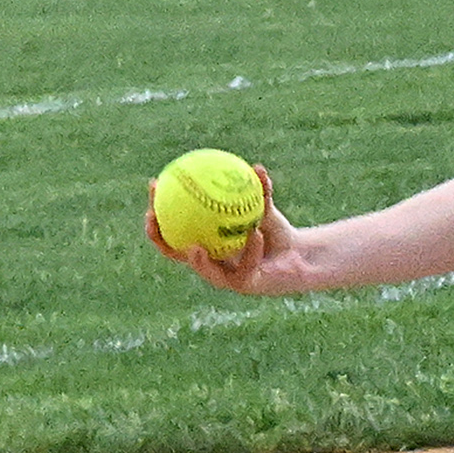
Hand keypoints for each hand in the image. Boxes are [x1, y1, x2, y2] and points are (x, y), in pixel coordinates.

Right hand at [144, 165, 313, 294]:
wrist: (299, 255)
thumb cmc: (275, 230)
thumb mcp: (264, 207)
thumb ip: (260, 190)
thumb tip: (257, 167)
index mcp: (205, 240)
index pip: (172, 228)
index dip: (158, 209)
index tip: (154, 185)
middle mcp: (210, 260)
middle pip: (176, 252)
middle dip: (160, 238)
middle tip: (154, 218)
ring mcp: (225, 276)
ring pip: (206, 270)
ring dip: (199, 260)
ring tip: (195, 247)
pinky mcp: (247, 285)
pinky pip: (246, 268)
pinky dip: (250, 251)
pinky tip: (254, 235)